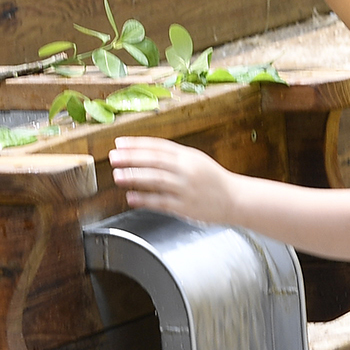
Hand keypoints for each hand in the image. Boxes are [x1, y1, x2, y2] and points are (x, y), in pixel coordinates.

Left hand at [109, 137, 240, 225]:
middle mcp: (187, 170)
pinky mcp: (186, 207)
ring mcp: (186, 189)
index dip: (137, 144)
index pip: (159, 146)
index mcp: (188, 156)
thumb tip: (143, 153)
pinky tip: (131, 197)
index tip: (119, 142)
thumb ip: (172, 157)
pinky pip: (162, 202)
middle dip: (132, 158)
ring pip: (157, 180)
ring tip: (117, 175)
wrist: (236, 200)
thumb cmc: (212, 181)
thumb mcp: (196, 161)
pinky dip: (145, 199)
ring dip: (135, 177)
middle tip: (113, 156)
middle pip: (155, 161)